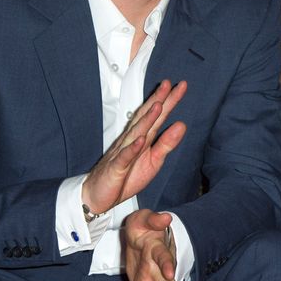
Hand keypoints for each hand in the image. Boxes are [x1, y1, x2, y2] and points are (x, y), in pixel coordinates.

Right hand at [82, 80, 186, 214]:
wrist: (98, 196)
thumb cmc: (126, 176)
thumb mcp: (153, 161)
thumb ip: (167, 143)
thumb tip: (182, 124)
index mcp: (142, 138)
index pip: (156, 116)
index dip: (168, 101)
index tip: (180, 85)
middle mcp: (131, 140)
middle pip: (146, 118)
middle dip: (157, 100)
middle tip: (168, 84)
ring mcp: (122, 153)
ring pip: (135, 133)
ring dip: (147, 119)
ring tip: (158, 105)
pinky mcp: (116, 168)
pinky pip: (124, 157)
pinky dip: (132, 148)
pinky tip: (141, 140)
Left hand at [123, 209, 176, 280]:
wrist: (140, 235)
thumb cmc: (144, 225)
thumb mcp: (145, 218)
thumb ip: (154, 219)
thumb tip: (166, 217)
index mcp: (159, 249)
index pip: (164, 257)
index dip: (167, 265)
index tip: (169, 274)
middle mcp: (157, 268)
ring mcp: (149, 279)